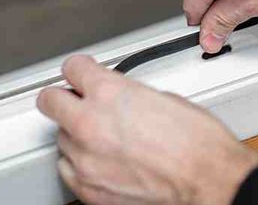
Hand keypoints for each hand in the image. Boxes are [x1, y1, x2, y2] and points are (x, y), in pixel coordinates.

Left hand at [37, 55, 257, 204]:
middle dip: (63, 98)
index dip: (79, 69)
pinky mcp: (87, 189)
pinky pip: (68, 169)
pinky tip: (102, 160)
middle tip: (76, 101)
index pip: (71, 68)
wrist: (208, 180)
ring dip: (78, 134)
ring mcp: (85, 159)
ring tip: (105, 138)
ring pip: (61, 137)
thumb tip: (118, 97)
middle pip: (49, 100)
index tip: (81, 74)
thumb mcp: (162, 97)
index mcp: (109, 93)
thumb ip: (127, 94)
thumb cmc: (197, 142)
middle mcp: (90, 123)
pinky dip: (81, 163)